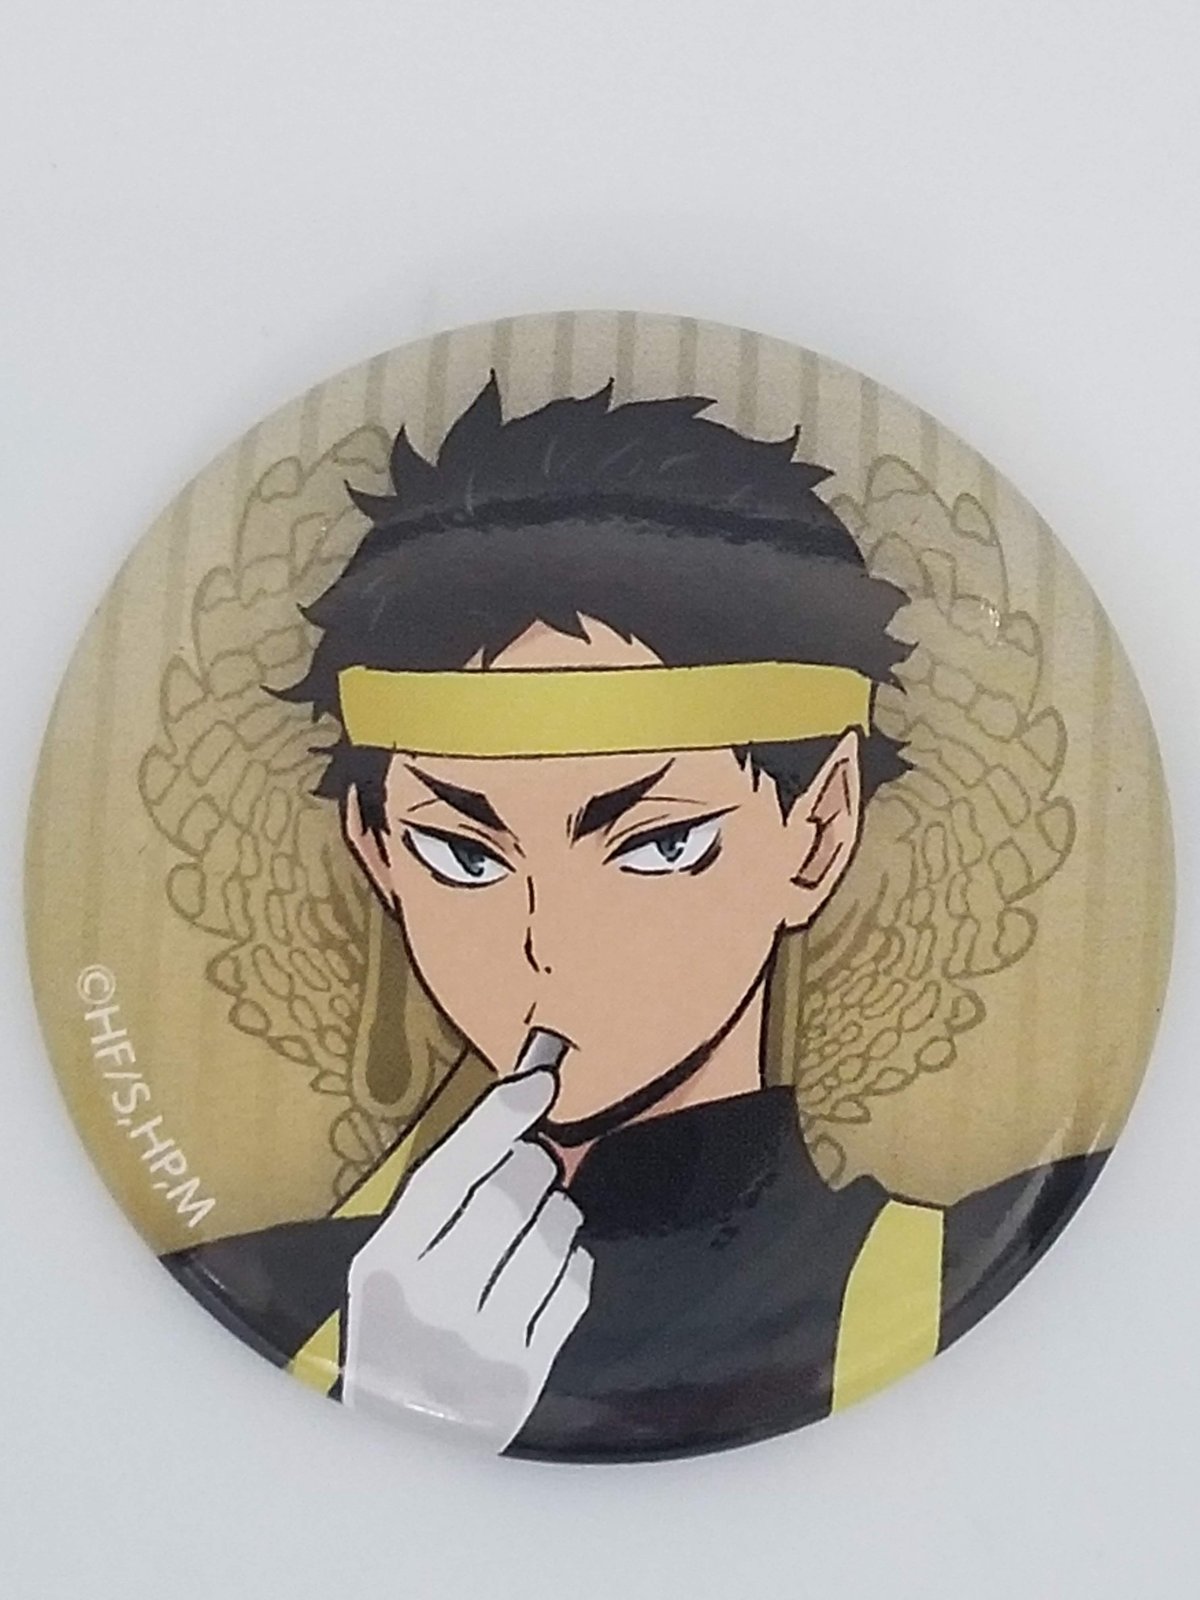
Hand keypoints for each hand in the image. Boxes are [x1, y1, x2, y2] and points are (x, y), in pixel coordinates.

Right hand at [342, 1068, 592, 1449]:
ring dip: (557, 1213)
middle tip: (531, 1168)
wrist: (403, 1427)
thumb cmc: (400, 1320)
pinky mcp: (527, 1378)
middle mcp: (426, 1306)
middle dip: (532, 1168)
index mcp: (382, 1266)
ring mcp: (480, 1348)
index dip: (496, 1120)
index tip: (538, 1081)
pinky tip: (549, 1263)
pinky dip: (571, 1261)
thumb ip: (440, 1195)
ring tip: (539, 1218)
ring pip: (549, 1241)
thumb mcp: (392, 1257)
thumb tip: (520, 1102)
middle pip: (505, 1201)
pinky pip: (572, 1288)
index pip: (446, 1176)